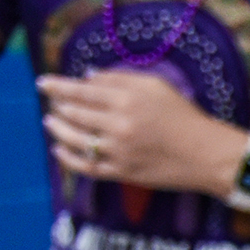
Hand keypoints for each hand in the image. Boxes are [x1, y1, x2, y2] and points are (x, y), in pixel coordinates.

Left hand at [38, 70, 240, 195]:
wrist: (207, 155)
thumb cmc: (185, 116)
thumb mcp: (157, 86)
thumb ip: (120, 79)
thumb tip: (86, 77)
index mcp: (126, 100)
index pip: (80, 90)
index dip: (57, 86)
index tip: (42, 83)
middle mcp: (118, 125)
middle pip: (73, 113)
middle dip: (57, 106)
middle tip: (51, 102)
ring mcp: (118, 151)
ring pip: (74, 139)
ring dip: (57, 129)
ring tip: (50, 122)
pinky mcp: (121, 172)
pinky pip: (85, 166)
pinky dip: (67, 158)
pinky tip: (59, 149)